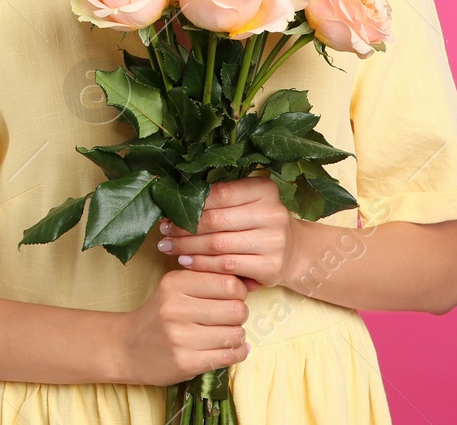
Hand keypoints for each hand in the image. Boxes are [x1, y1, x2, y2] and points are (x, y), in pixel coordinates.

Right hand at [110, 269, 249, 385]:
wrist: (126, 347)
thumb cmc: (158, 315)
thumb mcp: (173, 288)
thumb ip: (206, 280)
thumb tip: (250, 282)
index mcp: (174, 283)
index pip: (229, 283)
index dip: (238, 292)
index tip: (230, 298)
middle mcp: (176, 308)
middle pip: (237, 309)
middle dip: (239, 314)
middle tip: (228, 318)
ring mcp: (180, 337)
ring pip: (236, 334)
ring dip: (237, 336)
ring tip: (225, 334)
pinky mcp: (186, 362)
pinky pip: (230, 356)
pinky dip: (236, 353)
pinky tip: (228, 349)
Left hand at [155, 177, 299, 290]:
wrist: (293, 251)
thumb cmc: (258, 222)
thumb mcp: (246, 201)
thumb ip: (219, 197)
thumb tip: (175, 198)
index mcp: (264, 190)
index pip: (219, 194)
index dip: (190, 203)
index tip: (168, 211)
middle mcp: (272, 213)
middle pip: (215, 220)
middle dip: (184, 227)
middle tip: (163, 231)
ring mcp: (273, 241)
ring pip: (217, 245)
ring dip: (187, 247)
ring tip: (168, 246)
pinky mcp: (270, 266)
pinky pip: (226, 266)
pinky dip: (202, 264)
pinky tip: (186, 261)